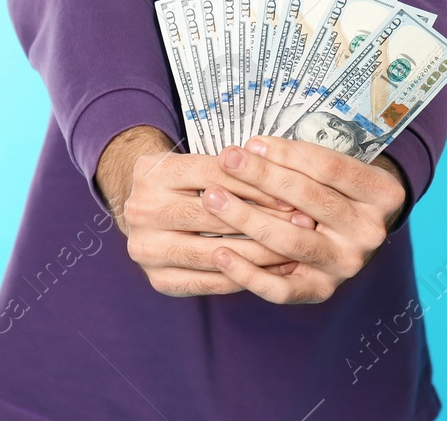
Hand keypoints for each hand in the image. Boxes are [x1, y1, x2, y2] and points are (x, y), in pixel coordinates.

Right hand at [101, 129, 311, 297]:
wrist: (145, 213)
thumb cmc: (186, 184)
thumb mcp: (199, 164)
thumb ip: (233, 170)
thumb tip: (287, 183)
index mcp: (152, 172)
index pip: (214, 176)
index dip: (257, 184)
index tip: (293, 193)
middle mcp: (142, 210)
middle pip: (214, 216)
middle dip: (265, 220)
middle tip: (304, 223)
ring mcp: (146, 248)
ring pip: (215, 252)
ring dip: (261, 252)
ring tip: (296, 249)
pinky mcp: (157, 279)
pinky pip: (209, 282)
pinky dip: (245, 277)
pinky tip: (274, 272)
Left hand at [199, 136, 406, 303]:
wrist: (359, 232)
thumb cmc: (340, 189)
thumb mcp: (337, 167)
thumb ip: (302, 159)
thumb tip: (251, 150)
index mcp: (382, 193)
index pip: (330, 168)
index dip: (288, 154)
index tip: (251, 143)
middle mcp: (370, 232)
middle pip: (310, 200)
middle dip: (263, 177)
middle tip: (226, 161)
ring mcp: (347, 265)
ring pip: (291, 241)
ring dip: (246, 218)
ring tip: (213, 198)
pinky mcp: (322, 290)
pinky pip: (280, 288)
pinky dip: (247, 273)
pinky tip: (219, 253)